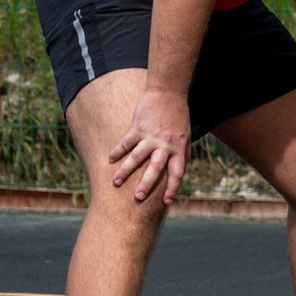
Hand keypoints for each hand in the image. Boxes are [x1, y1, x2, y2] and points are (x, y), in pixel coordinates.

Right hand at [108, 88, 193, 204]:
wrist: (169, 93)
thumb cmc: (179, 116)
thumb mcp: (186, 136)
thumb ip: (182, 154)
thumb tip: (179, 171)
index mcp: (178, 149)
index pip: (177, 173)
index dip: (172, 188)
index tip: (166, 202)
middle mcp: (165, 145)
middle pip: (155, 168)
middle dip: (146, 184)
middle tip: (137, 198)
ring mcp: (151, 136)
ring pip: (137, 157)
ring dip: (125, 170)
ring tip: (115, 182)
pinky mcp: (138, 127)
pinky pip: (126, 142)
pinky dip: (117, 151)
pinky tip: (109, 159)